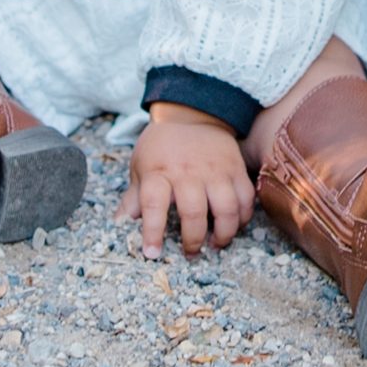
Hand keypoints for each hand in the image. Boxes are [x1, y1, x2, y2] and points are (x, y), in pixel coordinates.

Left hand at [118, 107, 255, 256]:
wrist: (191, 112)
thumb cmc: (162, 146)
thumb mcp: (140, 166)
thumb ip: (133, 197)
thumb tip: (121, 224)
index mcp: (159, 172)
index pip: (153, 205)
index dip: (152, 232)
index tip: (152, 253)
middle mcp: (188, 172)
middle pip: (194, 213)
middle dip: (193, 240)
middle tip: (191, 253)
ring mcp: (215, 170)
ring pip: (226, 209)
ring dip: (223, 233)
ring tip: (216, 243)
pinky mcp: (236, 168)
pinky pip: (246, 198)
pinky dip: (243, 217)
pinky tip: (234, 224)